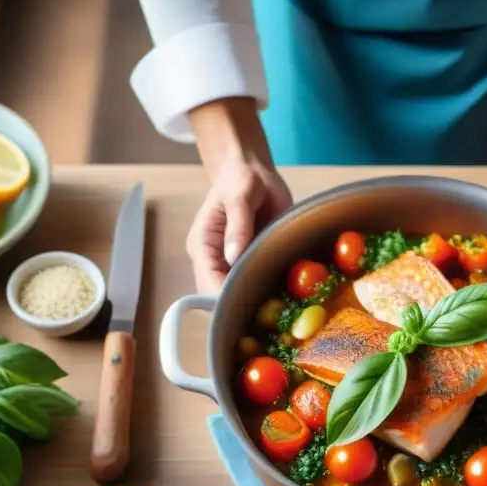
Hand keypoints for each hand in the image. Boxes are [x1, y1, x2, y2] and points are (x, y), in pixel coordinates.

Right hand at [186, 99, 292, 293]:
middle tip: (271, 315)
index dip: (226, 297)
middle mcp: (212, 260)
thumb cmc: (241, 178)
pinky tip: (284, 299)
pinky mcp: (247, 262)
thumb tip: (233, 256)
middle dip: (241, 305)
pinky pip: (254, 283)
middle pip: (219, 295)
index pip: (207, 281)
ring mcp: (229, 263)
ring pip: (237, 293)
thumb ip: (238, 225)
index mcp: (203, 244)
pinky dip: (266, 291)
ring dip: (255, 301)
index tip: (250, 306)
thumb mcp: (241, 195)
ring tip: (278, 310)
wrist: (251, 170)